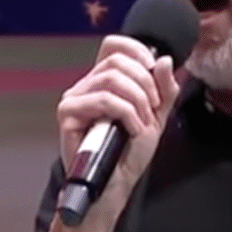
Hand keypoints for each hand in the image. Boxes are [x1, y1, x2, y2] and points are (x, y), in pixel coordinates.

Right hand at [56, 35, 179, 214]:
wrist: (115, 187)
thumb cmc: (129, 154)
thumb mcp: (156, 117)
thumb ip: (164, 89)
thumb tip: (163, 59)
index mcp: (104, 81)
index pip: (114, 44)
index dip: (137, 50)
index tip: (154, 70)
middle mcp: (86, 85)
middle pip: (118, 60)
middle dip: (146, 83)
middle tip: (153, 109)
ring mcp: (74, 98)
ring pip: (112, 78)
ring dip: (138, 101)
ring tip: (142, 124)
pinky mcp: (68, 114)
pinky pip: (103, 100)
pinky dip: (126, 113)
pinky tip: (131, 130)